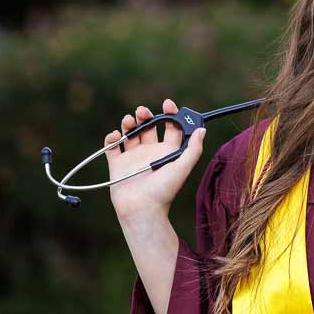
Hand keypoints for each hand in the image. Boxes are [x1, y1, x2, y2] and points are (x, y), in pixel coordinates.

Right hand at [104, 98, 206, 221]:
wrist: (141, 209)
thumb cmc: (164, 191)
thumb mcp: (182, 168)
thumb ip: (193, 149)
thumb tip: (202, 129)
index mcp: (168, 151)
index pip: (171, 128)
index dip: (171, 114)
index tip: (168, 104)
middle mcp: (151, 152)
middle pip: (149, 127)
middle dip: (146, 115)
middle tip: (142, 111)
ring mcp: (134, 157)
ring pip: (130, 133)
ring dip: (129, 123)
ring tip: (129, 120)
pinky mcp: (118, 164)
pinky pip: (112, 147)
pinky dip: (111, 138)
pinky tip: (116, 136)